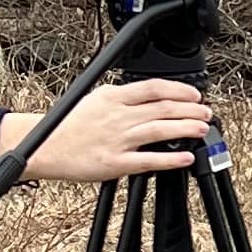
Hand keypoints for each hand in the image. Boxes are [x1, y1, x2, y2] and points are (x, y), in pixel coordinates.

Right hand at [0, 80, 215, 184]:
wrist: (45, 146)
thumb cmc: (70, 125)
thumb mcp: (96, 99)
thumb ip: (123, 98)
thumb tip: (152, 95)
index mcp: (113, 97)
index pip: (153, 88)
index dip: (179, 90)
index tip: (195, 94)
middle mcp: (117, 116)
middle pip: (162, 108)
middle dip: (189, 109)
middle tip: (206, 112)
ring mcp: (116, 139)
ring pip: (159, 130)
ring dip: (185, 128)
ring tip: (202, 128)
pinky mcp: (114, 163)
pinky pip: (147, 160)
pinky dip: (169, 159)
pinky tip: (185, 158)